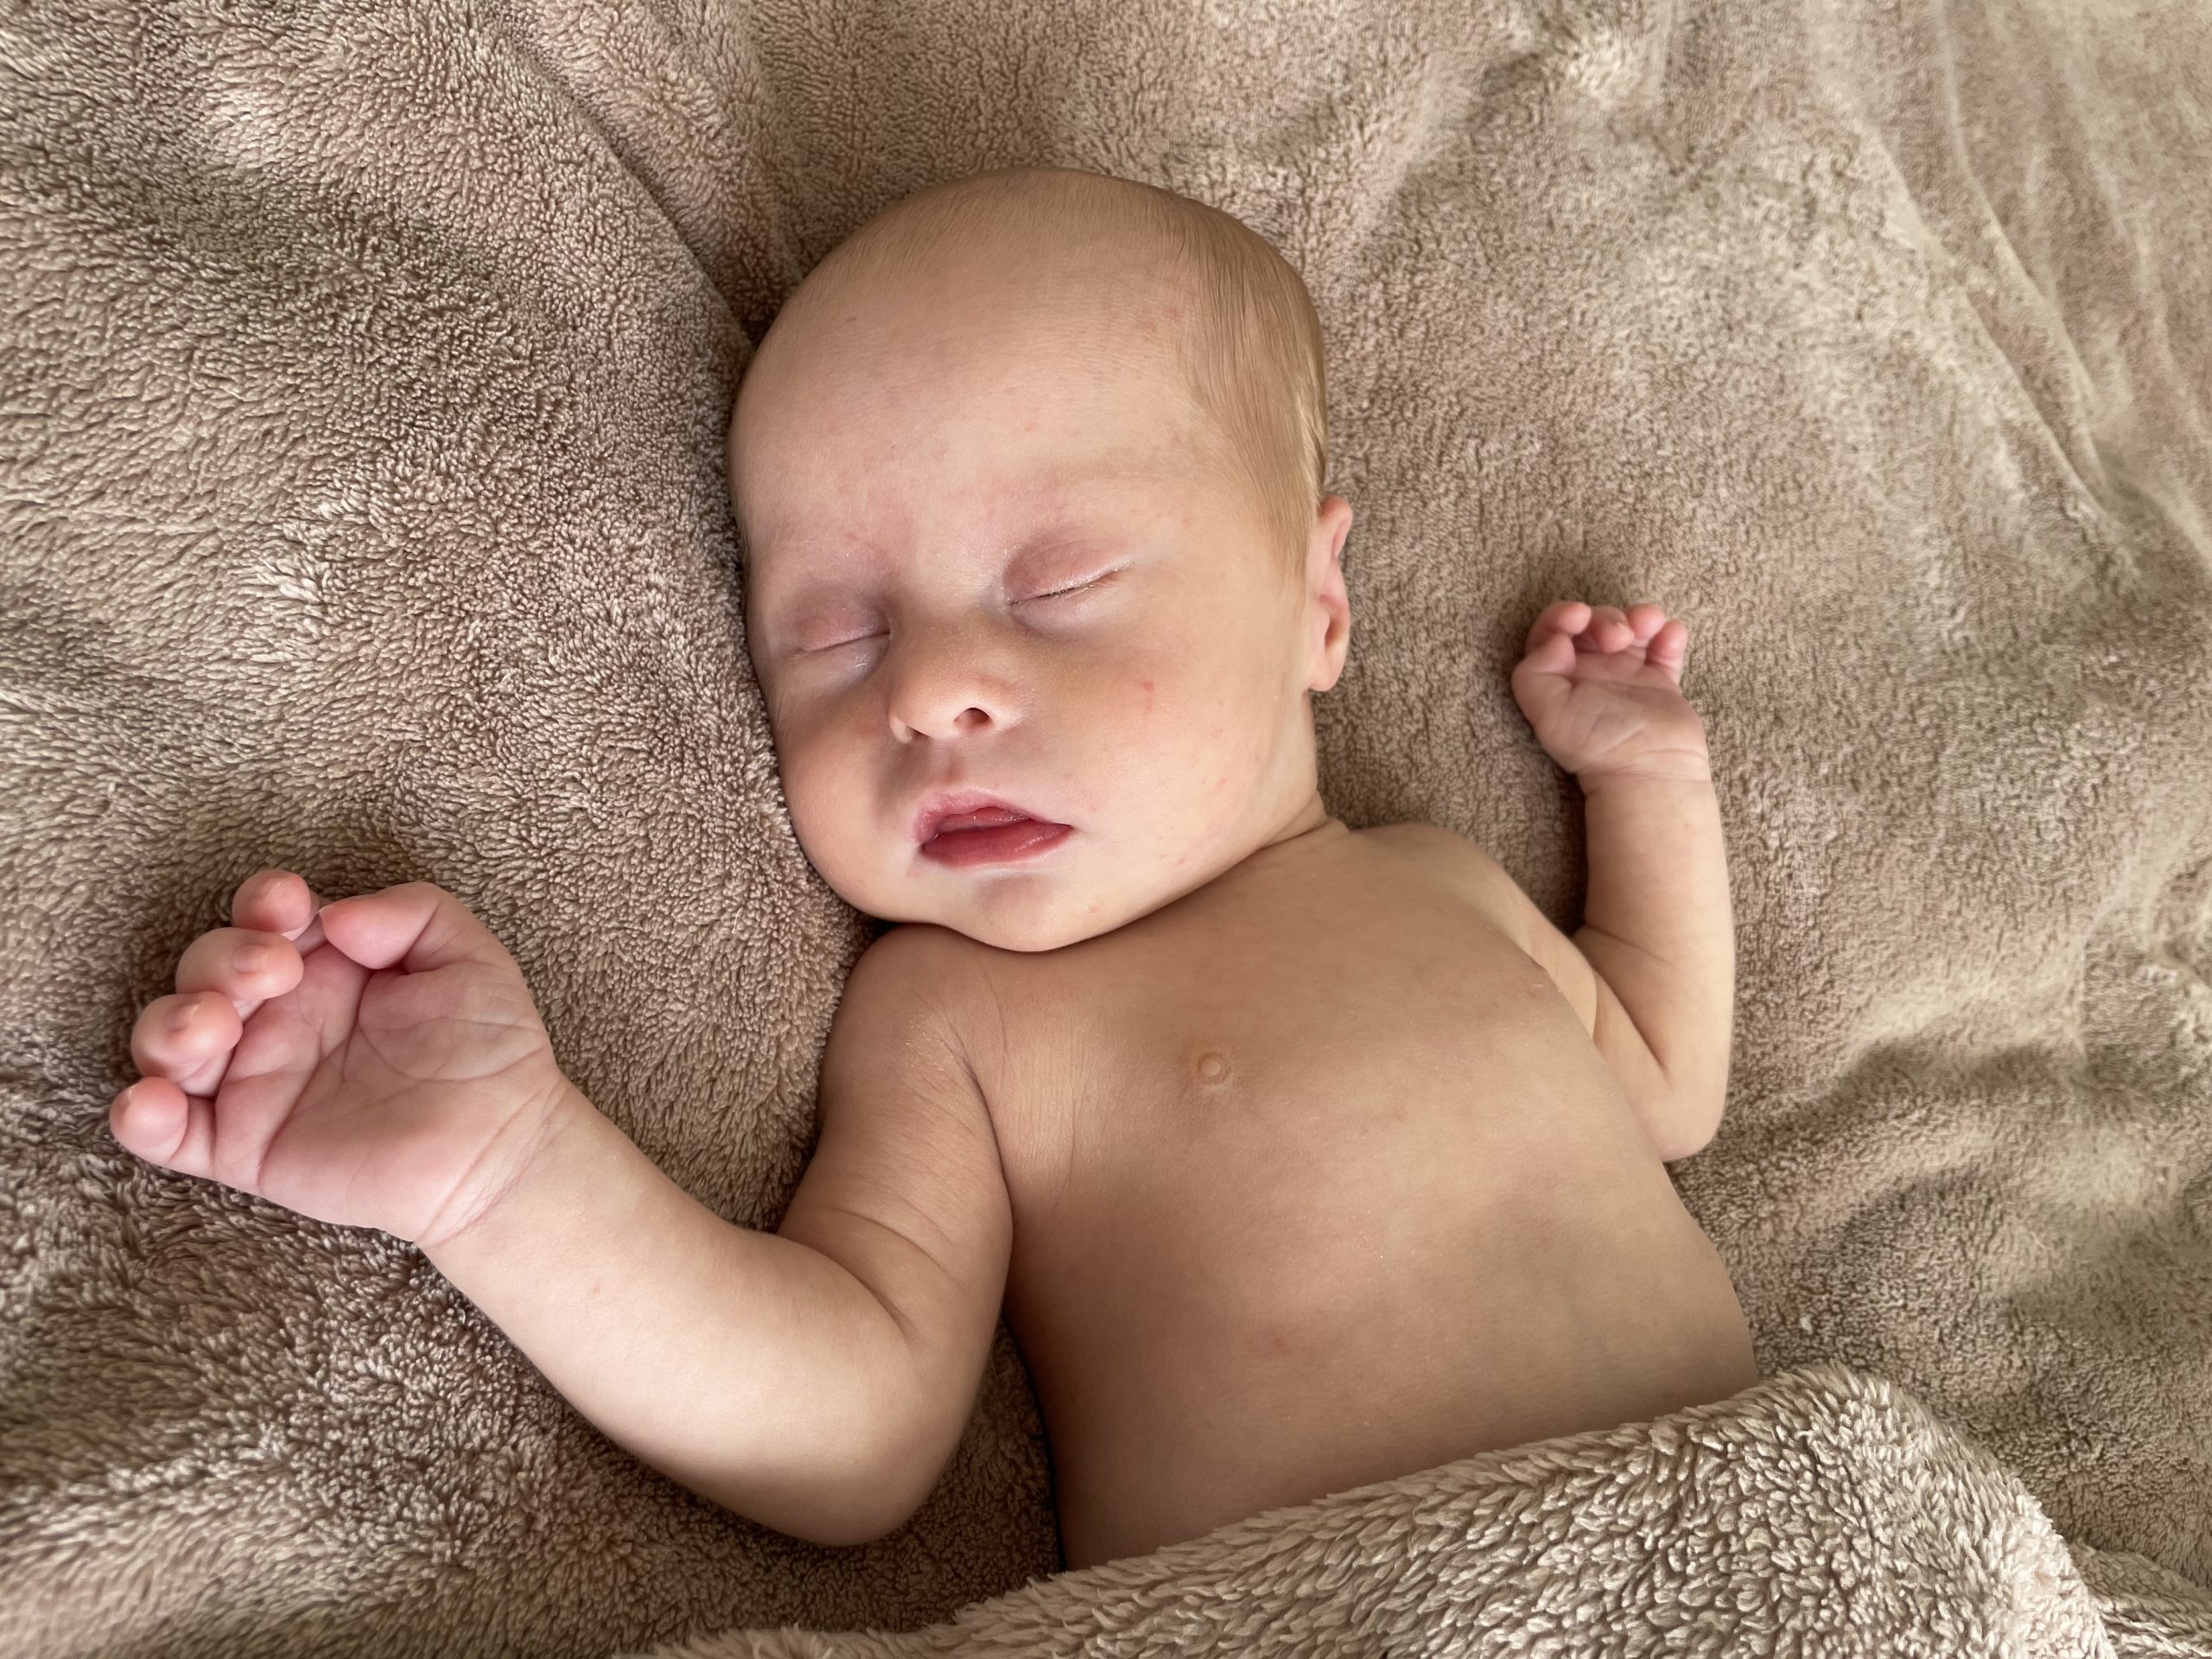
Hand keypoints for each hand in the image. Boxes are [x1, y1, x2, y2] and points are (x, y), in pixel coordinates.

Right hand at [111, 870, 578, 1247]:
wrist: (503, 1147)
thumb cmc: (489, 1049)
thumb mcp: (468, 959)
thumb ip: (413, 913)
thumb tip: (336, 913)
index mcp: (324, 966)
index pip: (264, 917)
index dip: (262, 903)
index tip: (289, 906)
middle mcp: (278, 1017)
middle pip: (207, 970)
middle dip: (223, 959)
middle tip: (273, 972)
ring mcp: (255, 1082)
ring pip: (170, 1042)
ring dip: (171, 1024)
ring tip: (212, 1026)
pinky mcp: (243, 1147)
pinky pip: (165, 1135)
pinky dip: (142, 1116)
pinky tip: (152, 1101)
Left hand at [1509, 601, 1711, 782]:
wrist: (1648, 770)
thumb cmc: (1596, 745)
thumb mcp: (1548, 712)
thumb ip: (1535, 671)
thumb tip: (1556, 640)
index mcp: (1561, 678)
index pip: (1552, 632)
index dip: (1561, 614)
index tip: (1578, 616)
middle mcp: (1592, 674)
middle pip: (1594, 624)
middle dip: (1605, 617)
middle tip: (1616, 637)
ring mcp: (1628, 676)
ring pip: (1631, 628)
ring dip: (1639, 616)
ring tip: (1647, 626)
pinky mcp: (1661, 682)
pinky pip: (1665, 646)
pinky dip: (1670, 633)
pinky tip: (1669, 636)